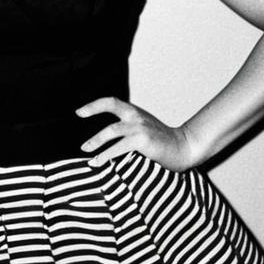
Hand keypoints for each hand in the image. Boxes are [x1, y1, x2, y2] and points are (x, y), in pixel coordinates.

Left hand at [76, 97, 197, 171]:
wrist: (184, 148)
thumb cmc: (162, 143)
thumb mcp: (144, 129)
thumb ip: (128, 129)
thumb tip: (106, 140)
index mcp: (135, 113)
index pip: (112, 102)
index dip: (95, 105)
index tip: (80, 112)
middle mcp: (137, 116)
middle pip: (111, 105)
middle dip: (92, 110)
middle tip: (80, 122)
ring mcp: (140, 127)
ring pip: (112, 130)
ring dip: (96, 140)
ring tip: (86, 151)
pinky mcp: (143, 140)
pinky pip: (119, 147)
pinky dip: (106, 154)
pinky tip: (98, 162)